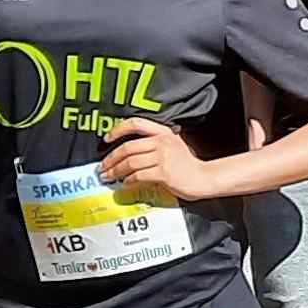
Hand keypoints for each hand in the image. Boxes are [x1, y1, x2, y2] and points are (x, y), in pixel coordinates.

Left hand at [98, 118, 216, 200]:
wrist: (204, 178)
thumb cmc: (188, 165)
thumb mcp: (173, 146)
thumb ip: (154, 145)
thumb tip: (128, 155)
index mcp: (164, 133)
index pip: (136, 123)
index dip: (118, 130)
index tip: (107, 138)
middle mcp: (162, 142)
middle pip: (128, 147)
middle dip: (111, 159)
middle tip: (102, 167)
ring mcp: (163, 157)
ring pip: (130, 163)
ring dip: (116, 171)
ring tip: (109, 176)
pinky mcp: (163, 173)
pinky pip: (139, 175)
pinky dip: (128, 180)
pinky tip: (125, 183)